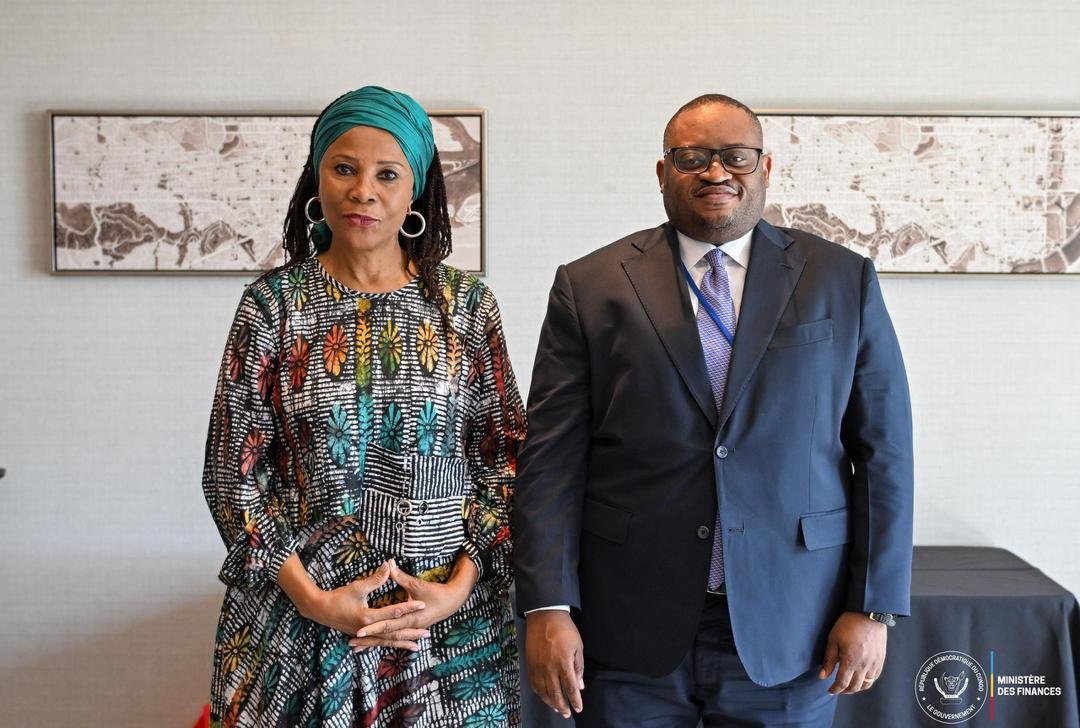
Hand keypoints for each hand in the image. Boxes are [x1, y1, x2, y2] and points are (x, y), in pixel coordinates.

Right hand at [305, 561, 429, 650]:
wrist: (320, 610)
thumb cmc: (338, 597)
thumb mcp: (357, 587)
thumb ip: (375, 579)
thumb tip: (389, 565)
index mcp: (368, 617)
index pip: (394, 611)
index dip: (409, 607)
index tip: (423, 604)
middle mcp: (369, 629)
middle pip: (394, 632)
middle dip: (411, 633)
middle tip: (427, 633)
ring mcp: (366, 634)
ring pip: (388, 641)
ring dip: (403, 643)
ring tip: (417, 646)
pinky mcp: (363, 636)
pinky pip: (380, 642)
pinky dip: (390, 645)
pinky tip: (398, 647)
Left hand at [347, 555, 477, 650]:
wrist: (453, 601)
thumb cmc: (436, 592)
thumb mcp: (416, 584)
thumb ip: (400, 576)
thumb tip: (387, 563)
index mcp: (410, 618)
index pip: (388, 624)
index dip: (373, 627)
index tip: (358, 630)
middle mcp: (409, 628)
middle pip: (385, 636)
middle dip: (369, 639)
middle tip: (351, 642)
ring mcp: (410, 630)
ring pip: (388, 640)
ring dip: (372, 644)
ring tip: (356, 649)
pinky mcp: (410, 629)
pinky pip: (393, 639)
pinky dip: (382, 642)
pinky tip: (372, 645)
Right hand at [525, 610, 583, 718]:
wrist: (544, 616)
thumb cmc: (565, 629)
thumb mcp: (578, 646)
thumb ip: (578, 667)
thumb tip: (579, 685)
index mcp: (563, 662)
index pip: (570, 687)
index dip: (575, 700)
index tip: (578, 708)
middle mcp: (549, 667)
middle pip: (555, 693)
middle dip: (562, 706)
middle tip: (568, 713)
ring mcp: (537, 666)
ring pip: (543, 691)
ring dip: (551, 702)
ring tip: (558, 708)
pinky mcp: (530, 664)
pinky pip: (534, 684)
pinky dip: (539, 693)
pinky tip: (545, 696)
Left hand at [819, 611, 887, 693]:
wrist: (868, 614)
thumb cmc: (848, 625)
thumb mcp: (833, 640)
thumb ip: (829, 660)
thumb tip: (823, 676)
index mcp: (850, 661)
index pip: (842, 683)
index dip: (835, 689)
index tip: (830, 690)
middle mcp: (864, 665)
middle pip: (854, 687)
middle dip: (844, 691)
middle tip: (837, 689)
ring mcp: (874, 664)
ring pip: (866, 684)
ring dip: (856, 688)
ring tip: (848, 685)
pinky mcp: (880, 660)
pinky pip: (874, 677)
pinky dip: (867, 681)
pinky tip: (860, 678)